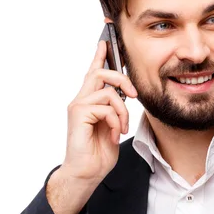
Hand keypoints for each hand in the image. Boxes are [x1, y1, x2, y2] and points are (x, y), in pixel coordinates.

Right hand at [61, 40, 137, 183]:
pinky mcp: (79, 114)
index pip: (94, 72)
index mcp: (89, 101)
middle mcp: (81, 100)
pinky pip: (106, 107)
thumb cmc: (98, 153)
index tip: (106, 39)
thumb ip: (115, 109)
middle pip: (100, 73)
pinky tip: (113, 135)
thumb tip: (127, 97)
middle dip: (122, 79)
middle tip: (134, 95)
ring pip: (108, 91)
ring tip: (121, 128)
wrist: (86, 173)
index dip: (100, 54)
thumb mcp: (113, 126)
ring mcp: (78, 106)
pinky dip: (116, 122)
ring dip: (122, 111)